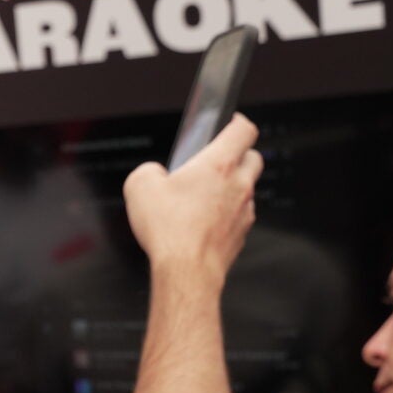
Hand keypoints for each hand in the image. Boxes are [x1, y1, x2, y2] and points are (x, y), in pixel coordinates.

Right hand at [123, 113, 262, 297]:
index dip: (236, 122)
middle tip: (217, 161)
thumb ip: (149, 170)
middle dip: (239, 155)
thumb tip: (154, 173)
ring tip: (205, 197)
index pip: (243, 129)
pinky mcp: (241, 233)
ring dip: (232, 187)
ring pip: (247, 188)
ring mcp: (244, 210)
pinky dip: (227, 214)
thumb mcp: (139, 187)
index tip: (228, 123)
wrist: (186, 270)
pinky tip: (204, 223)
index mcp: (218, 164)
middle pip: (253, 157)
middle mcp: (238, 184)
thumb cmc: (169, 230)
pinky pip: (240, 215)